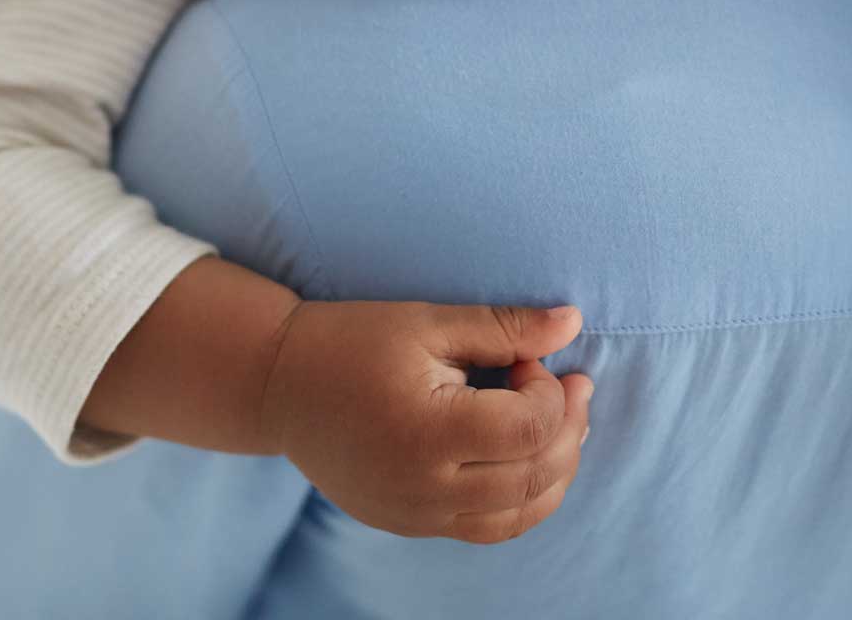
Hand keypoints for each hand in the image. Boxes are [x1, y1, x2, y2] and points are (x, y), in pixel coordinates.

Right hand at [257, 300, 591, 541]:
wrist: (276, 386)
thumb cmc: (350, 341)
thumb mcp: (425, 321)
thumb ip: (503, 326)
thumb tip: (573, 322)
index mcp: (427, 430)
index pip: (528, 427)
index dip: (549, 391)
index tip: (528, 360)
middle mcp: (425, 486)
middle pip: (534, 476)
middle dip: (569, 429)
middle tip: (574, 388)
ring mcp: (417, 515)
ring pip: (520, 515)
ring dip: (557, 472)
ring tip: (563, 427)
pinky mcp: (410, 526)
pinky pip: (488, 529)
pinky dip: (523, 501)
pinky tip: (529, 463)